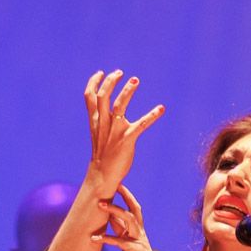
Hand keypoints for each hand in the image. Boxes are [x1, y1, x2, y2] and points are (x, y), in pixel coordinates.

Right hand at [84, 70, 164, 191]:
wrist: (102, 177)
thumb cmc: (103, 155)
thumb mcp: (98, 135)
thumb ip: (102, 121)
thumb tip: (108, 111)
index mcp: (95, 122)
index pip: (89, 97)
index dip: (93, 82)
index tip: (101, 72)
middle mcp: (103, 124)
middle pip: (103, 97)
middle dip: (110, 82)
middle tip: (120, 73)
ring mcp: (115, 132)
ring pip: (119, 106)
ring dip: (127, 91)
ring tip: (135, 80)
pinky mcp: (127, 140)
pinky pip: (141, 125)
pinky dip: (152, 115)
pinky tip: (161, 109)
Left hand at [92, 185, 170, 250]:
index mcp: (133, 239)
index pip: (123, 219)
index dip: (113, 209)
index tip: (103, 199)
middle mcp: (137, 236)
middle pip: (132, 210)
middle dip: (123, 197)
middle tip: (112, 185)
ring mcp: (139, 241)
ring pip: (128, 218)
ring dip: (114, 210)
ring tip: (100, 204)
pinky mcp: (137, 250)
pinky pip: (120, 241)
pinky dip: (107, 239)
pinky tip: (94, 239)